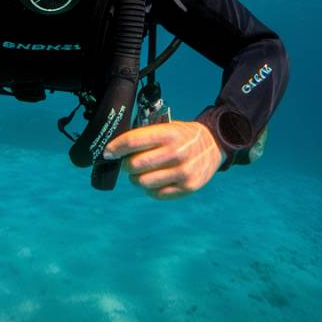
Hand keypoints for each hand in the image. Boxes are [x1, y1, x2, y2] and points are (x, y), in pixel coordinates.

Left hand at [103, 121, 222, 199]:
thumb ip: (145, 137)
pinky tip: (153, 180)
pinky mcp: (189, 187)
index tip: (108, 152)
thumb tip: (116, 150)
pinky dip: (149, 189)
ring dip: (136, 179)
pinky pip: (157, 194)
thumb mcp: (167, 127)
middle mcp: (177, 153)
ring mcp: (184, 172)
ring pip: (143, 182)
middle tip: (126, 163)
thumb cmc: (182, 136)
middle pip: (135, 164)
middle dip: (125, 165)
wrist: (214, 144)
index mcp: (169, 133)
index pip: (133, 141)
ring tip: (139, 173)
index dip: (116, 147)